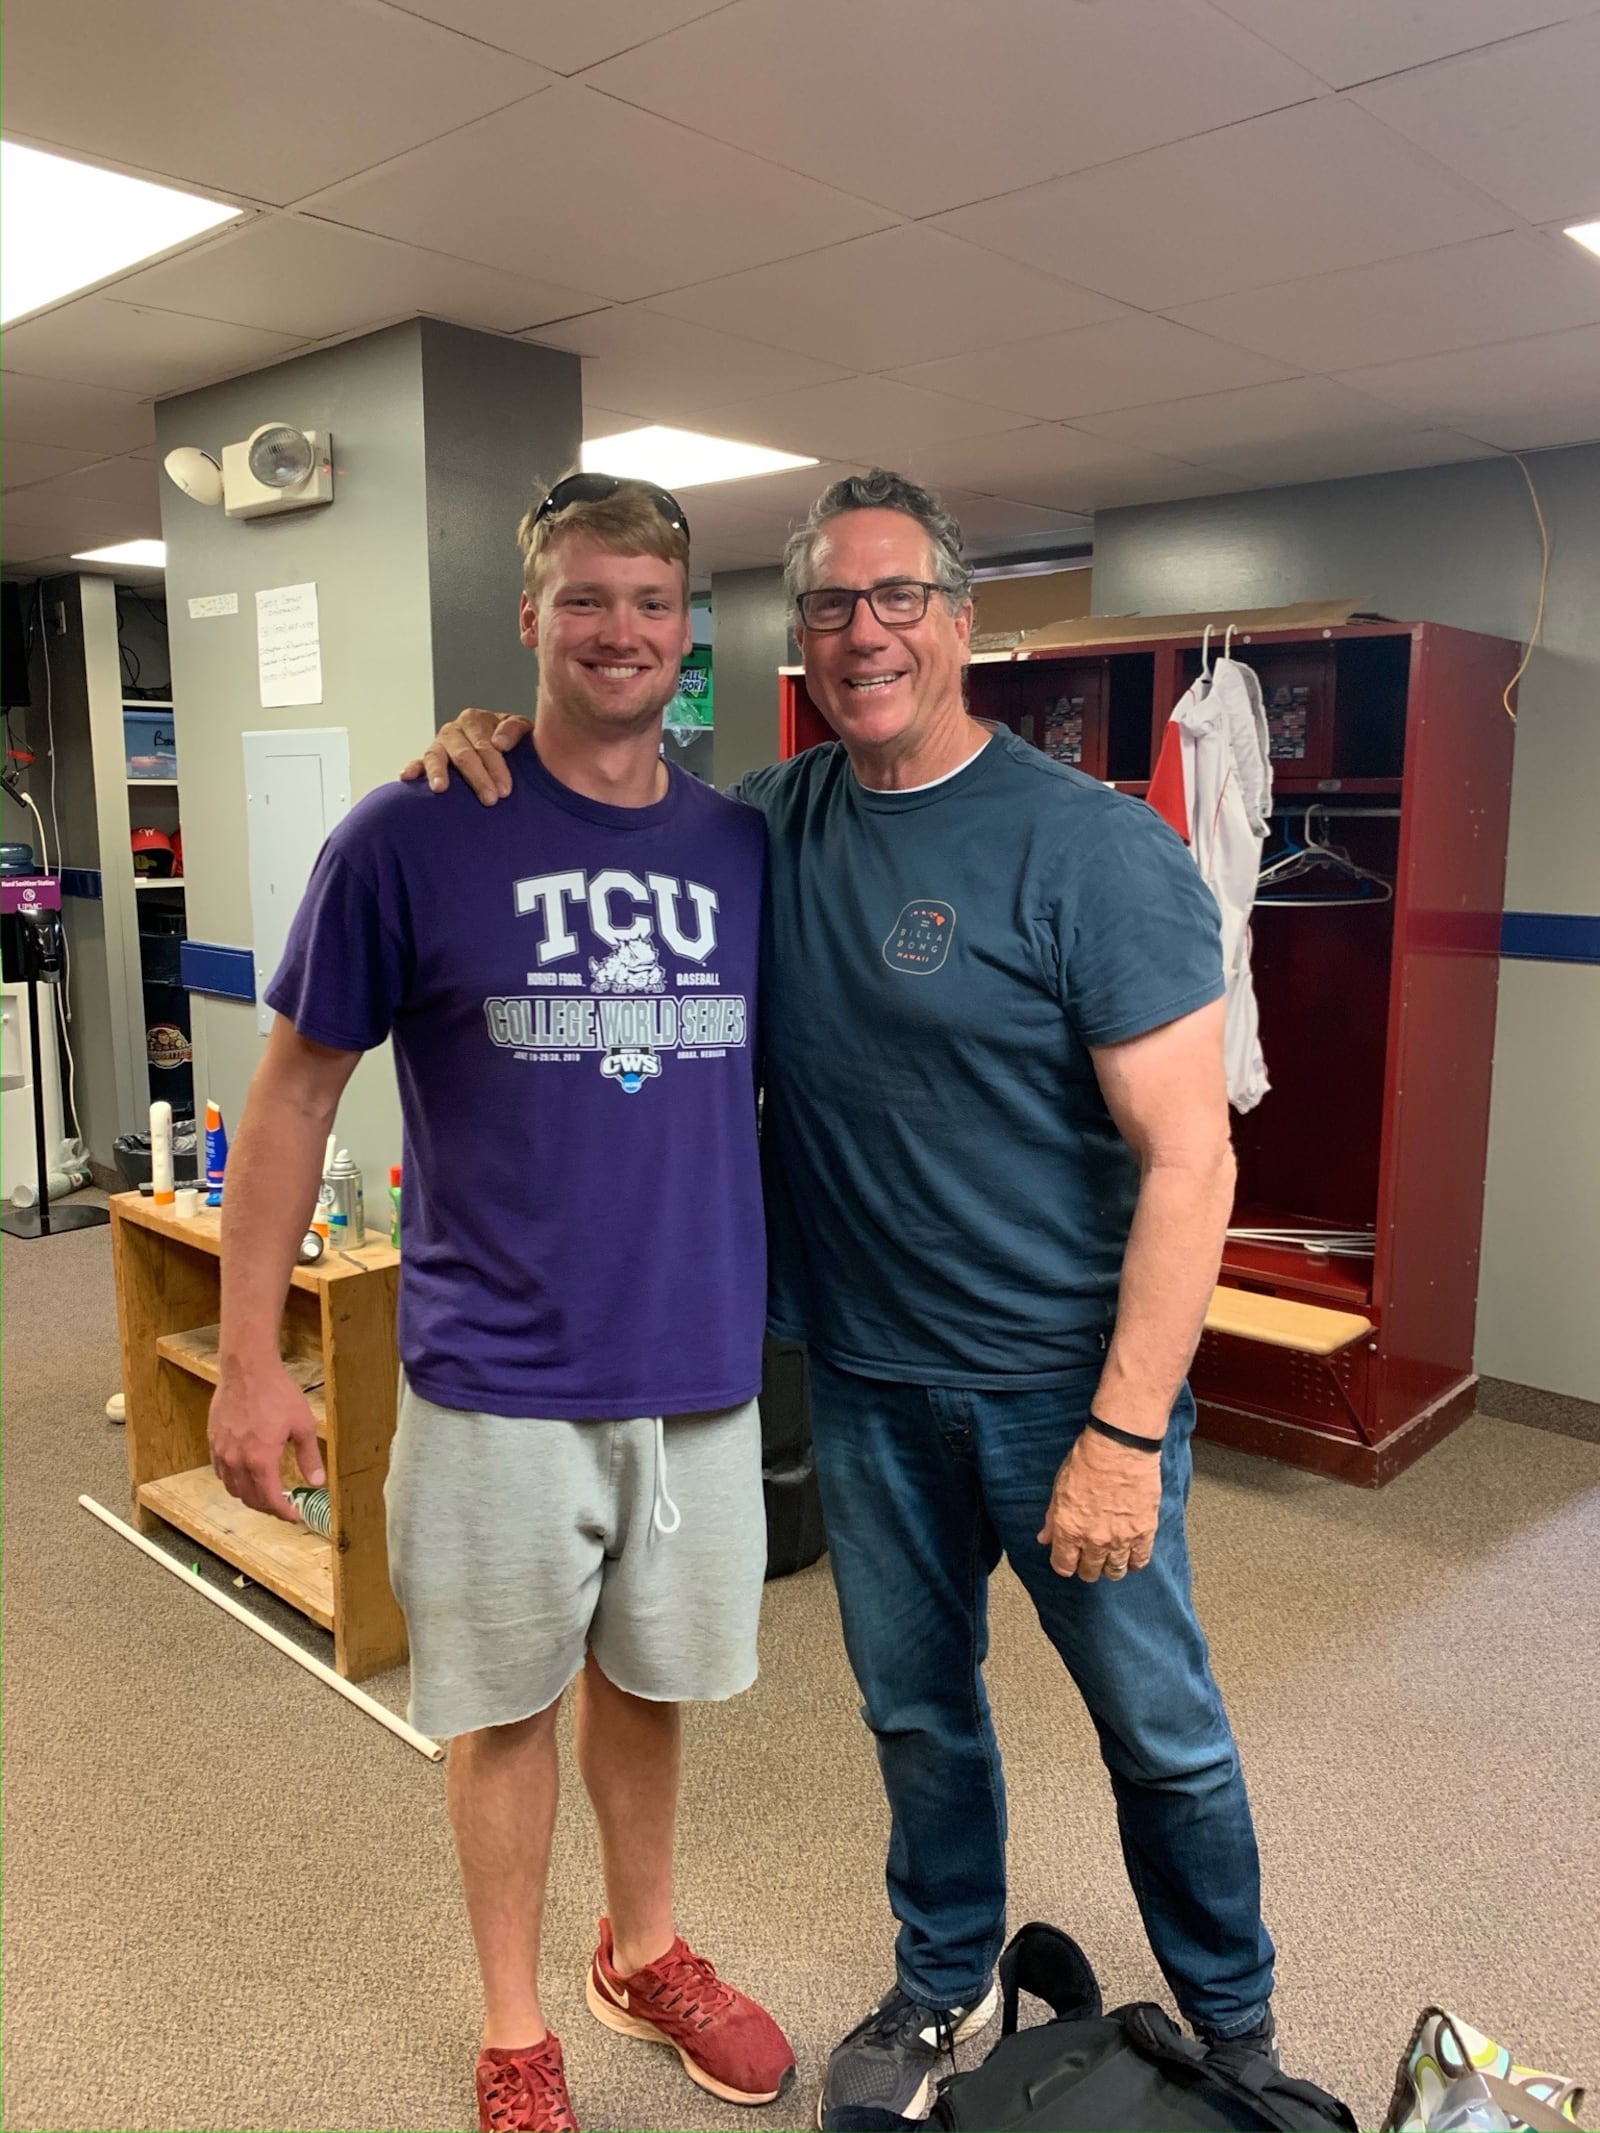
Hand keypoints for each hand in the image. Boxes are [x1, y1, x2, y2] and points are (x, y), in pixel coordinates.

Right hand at [209, 1357, 325, 1523]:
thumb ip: (309, 1457)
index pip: (271, 1499)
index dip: (283, 1513)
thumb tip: (317, 1482)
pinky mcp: (213, 1441)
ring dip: (249, 1497)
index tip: (294, 1516)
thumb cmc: (277, 1394)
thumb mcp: (302, 1425)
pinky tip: (245, 1475)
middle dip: (268, 1508)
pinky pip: (220, 1472)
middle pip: (250, 1499)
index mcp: (261, 1460)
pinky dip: (233, 1481)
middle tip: (283, 1506)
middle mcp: (237, 1461)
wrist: (248, 1370)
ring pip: (232, 1488)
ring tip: (265, 1493)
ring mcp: (222, 1452)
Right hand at [399, 708, 530, 804]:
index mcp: (475, 719)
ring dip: (439, 772)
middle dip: (477, 777)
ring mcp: (440, 745)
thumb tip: (499, 743)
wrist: (509, 752)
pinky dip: (412, 768)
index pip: (484, 743)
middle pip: (463, 753)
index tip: (504, 790)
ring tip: (441, 788)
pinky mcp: (430, 760)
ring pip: (436, 756)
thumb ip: (514, 730)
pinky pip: (418, 762)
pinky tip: (407, 777)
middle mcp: (455, 730)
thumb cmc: (515, 743)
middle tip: (490, 799)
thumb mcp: (523, 731)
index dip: (495, 767)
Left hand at [1036, 1427, 1162, 1582]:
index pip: (1064, 1565)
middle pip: (1090, 1572)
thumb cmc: (1087, 1461)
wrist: (1120, 1447)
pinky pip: (1139, 1561)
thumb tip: (1044, 1538)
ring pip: (1115, 1571)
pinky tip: (1130, 1555)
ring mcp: (1121, 1538)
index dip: (1064, 1564)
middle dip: (1087, 1567)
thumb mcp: (1060, 1488)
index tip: (1068, 1559)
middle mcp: (1094, 1539)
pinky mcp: (1144, 1532)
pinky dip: (1134, 1562)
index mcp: (1069, 1529)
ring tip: (1111, 1557)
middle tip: (1090, 1556)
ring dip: (1111, 1568)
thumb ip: (1052, 1518)